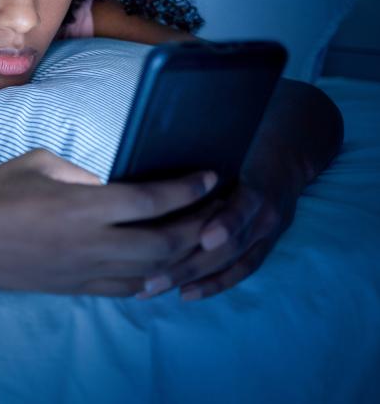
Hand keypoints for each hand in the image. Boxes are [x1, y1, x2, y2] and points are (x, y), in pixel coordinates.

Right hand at [0, 149, 221, 294]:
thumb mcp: (40, 163)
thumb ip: (84, 173)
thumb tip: (115, 183)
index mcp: (81, 206)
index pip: (151, 200)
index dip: (188, 189)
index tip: (211, 176)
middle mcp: (90, 244)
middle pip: (164, 243)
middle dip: (198, 227)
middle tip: (216, 208)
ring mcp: (82, 272)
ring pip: (150, 273)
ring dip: (181, 257)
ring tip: (199, 238)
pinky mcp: (73, 289)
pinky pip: (125, 290)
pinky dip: (151, 278)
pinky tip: (162, 266)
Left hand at [135, 162, 299, 301]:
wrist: (289, 159)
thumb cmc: (250, 146)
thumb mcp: (231, 146)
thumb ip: (200, 168)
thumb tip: (154, 176)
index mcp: (259, 187)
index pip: (244, 207)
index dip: (227, 223)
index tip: (203, 239)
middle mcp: (265, 214)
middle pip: (229, 246)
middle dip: (189, 265)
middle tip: (151, 281)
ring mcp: (268, 233)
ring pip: (231, 263)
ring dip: (193, 279)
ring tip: (156, 290)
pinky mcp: (267, 245)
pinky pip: (241, 270)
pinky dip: (215, 283)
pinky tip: (187, 294)